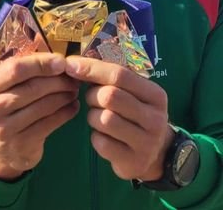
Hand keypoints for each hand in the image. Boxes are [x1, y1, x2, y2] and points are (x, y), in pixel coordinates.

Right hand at [0, 53, 79, 179]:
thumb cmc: (5, 109)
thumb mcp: (2, 90)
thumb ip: (20, 73)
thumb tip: (56, 60)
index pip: (15, 69)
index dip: (41, 63)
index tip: (61, 61)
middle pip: (32, 87)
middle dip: (57, 81)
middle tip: (73, 78)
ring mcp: (5, 128)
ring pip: (43, 106)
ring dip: (64, 96)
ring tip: (74, 90)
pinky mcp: (21, 144)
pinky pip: (50, 124)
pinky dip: (66, 113)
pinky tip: (73, 106)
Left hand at [65, 56, 172, 180]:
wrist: (154, 154)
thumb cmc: (133, 114)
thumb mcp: (130, 93)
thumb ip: (107, 76)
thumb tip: (72, 64)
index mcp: (155, 95)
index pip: (120, 74)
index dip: (91, 68)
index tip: (70, 65)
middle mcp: (155, 118)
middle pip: (109, 96)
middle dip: (92, 95)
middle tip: (93, 99)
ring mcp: (147, 143)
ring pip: (103, 119)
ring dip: (93, 117)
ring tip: (100, 118)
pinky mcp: (133, 162)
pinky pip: (101, 142)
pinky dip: (96, 137)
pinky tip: (104, 137)